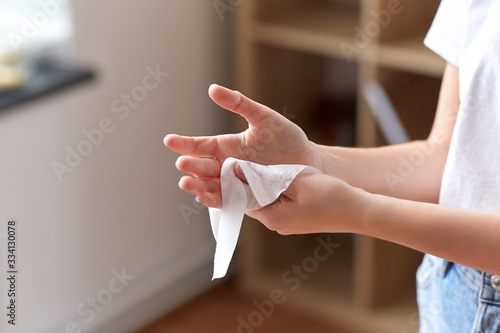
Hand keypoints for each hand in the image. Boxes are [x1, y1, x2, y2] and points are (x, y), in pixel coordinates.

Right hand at [164, 84, 321, 207]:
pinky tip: (204, 198)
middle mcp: (226, 166)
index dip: (184, 144)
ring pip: (209, 186)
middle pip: (202, 167)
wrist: (307, 163)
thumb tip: (212, 89)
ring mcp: (234, 184)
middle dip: (191, 166)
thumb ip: (239, 104)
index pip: (199, 145)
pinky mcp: (245, 198)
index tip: (169, 140)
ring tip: (188, 184)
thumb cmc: (286, 139)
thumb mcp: (263, 118)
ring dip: (197, 186)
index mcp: (226, 147)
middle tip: (182, 164)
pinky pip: (226, 200)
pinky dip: (214, 200)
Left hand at [247, 173, 368, 234]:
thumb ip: (266, 177)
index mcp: (271, 218)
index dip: (242, 180)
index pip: (244, 198)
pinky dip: (284, 191)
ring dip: (272, 185)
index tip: (243, 163)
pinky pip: (284, 203)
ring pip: (271, 200)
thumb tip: (238, 170)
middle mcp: (276, 225)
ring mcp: (289, 224)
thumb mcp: (295, 181)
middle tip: (262, 162)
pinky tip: (293, 179)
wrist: (359, 211)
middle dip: (257, 181)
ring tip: (279, 169)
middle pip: (256, 199)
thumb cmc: (329, 197)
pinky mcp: (300, 220)